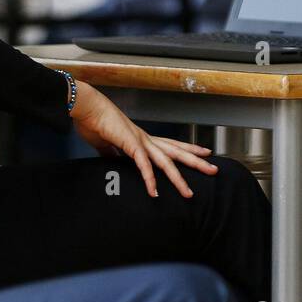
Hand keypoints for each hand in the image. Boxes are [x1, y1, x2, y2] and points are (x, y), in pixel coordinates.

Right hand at [69, 79, 217, 197]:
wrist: (87, 107)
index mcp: (143, 137)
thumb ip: (112, 153)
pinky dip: (149, 179)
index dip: (188, 149)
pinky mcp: (130, 144)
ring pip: (165, 162)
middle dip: (196, 162)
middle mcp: (146, 138)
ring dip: (178, 178)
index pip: (172, 144)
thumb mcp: (107, 142)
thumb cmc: (94, 121)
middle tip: (214, 170)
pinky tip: (154, 192)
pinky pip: (143, 164)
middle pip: (177, 152)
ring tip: (188, 193)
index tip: (204, 153)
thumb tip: (112, 160)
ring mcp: (140, 141)